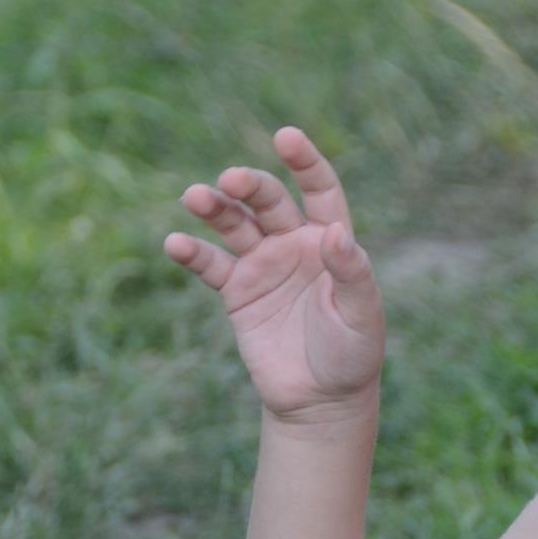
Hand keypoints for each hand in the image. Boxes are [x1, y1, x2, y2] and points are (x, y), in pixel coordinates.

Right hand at [161, 126, 386, 423]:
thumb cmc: (351, 354)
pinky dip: (192, 253)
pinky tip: (176, 244)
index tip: (286, 137)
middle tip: (230, 182)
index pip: (318, 189)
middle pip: (268, 201)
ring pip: (234, 225)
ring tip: (194, 197)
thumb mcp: (361, 314)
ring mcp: (261, 265)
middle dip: (249, 187)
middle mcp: (292, 243)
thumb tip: (334, 231)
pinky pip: (210, 265)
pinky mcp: (236, 293)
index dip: (304, 162)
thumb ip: (351, 272)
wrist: (319, 401)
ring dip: (214, 209)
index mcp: (328, 240)